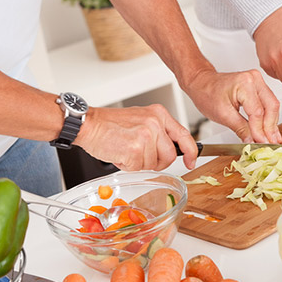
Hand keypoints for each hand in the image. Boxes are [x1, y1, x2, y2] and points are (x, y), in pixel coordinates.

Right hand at [74, 105, 198, 170]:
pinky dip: (128, 166)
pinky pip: (138, 168)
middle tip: (140, 156)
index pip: (183, 135)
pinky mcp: (135, 150)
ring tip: (126, 150)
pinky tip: (120, 154)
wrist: (89, 125)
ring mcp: (146, 136)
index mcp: (158, 114)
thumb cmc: (110, 124)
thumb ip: (158, 132)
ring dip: (139, 163)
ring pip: (153, 164)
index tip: (191, 161)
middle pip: (170, 156)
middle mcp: (155, 123)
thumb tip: (172, 150)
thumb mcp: (140, 119)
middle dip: (157, 162)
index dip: (191, 152)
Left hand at [183, 68, 281, 142]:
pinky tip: (269, 129)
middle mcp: (254, 79)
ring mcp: (258, 81)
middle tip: (272, 144)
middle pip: (271, 107)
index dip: (260, 130)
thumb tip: (253, 141)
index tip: (262, 143)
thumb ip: (241, 129)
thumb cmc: (208, 94)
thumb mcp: (222, 115)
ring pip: (272, 105)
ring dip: (272, 124)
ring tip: (272, 140)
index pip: (257, 112)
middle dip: (271, 128)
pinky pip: (268, 103)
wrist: (202, 83)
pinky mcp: (258, 86)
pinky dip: (268, 117)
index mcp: (244, 83)